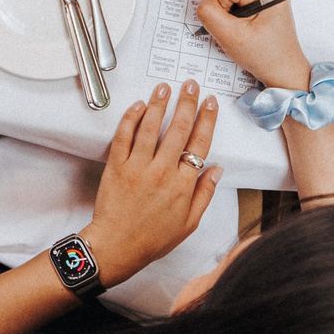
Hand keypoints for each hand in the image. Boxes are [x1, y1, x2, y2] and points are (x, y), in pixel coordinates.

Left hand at [81, 81, 221, 284]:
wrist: (117, 247)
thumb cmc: (152, 239)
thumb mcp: (189, 223)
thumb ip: (204, 194)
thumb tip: (217, 169)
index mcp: (183, 186)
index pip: (199, 144)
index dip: (207, 120)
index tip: (210, 103)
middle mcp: (162, 173)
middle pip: (178, 129)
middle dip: (187, 103)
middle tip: (190, 85)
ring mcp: (138, 168)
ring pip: (150, 128)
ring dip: (160, 104)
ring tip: (165, 88)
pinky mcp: (116, 167)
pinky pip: (124, 136)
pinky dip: (131, 118)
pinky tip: (138, 105)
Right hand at [193, 0, 310, 90]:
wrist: (282, 70)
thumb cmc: (264, 56)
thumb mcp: (231, 37)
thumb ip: (209, 13)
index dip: (219, 6)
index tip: (234, 25)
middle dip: (224, 10)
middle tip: (239, 29)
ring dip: (228, 14)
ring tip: (243, 30)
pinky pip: (234, 0)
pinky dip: (233, 15)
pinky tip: (245, 28)